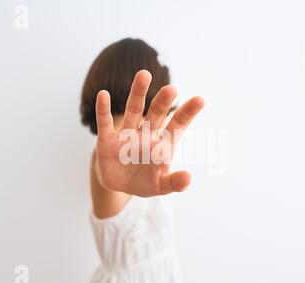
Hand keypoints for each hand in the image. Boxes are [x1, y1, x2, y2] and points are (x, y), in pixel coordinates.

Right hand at [94, 70, 203, 196]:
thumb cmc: (144, 182)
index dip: (187, 114)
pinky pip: (105, 123)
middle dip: (163, 102)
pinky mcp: (107, 140)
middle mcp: (146, 134)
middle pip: (156, 114)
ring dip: (138, 94)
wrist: (119, 185)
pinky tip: (103, 95)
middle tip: (172, 89)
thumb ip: (173, 183)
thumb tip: (188, 178)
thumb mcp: (160, 186)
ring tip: (144, 75)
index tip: (200, 100)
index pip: (177, 126)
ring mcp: (126, 135)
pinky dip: (104, 110)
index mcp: (162, 144)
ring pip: (134, 110)